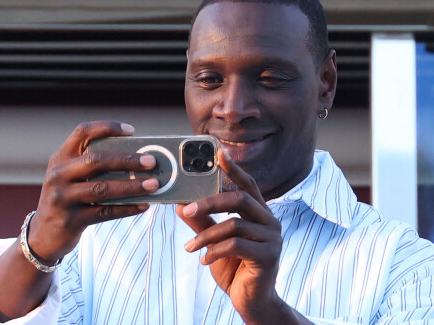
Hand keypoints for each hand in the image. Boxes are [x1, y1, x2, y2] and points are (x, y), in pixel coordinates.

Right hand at [28, 121, 157, 264]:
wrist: (43, 235)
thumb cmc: (67, 199)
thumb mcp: (70, 177)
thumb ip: (93, 166)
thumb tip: (137, 162)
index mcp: (60, 158)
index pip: (82, 132)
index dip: (107, 128)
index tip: (131, 131)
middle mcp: (58, 175)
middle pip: (96, 160)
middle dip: (127, 160)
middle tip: (151, 162)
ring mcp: (62, 198)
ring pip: (102, 189)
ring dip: (131, 186)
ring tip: (154, 185)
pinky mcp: (70, 220)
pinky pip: (105, 212)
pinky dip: (127, 208)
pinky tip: (143, 205)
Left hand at [176, 149, 292, 323]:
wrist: (250, 301)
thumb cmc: (233, 267)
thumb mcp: (213, 241)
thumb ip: (201, 221)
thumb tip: (180, 203)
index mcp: (258, 213)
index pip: (248, 184)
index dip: (234, 168)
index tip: (219, 153)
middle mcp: (269, 221)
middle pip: (241, 198)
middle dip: (211, 200)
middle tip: (187, 207)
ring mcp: (272, 239)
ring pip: (235, 224)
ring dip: (206, 235)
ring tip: (189, 247)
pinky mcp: (269, 257)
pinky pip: (237, 245)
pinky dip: (215, 251)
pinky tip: (204, 260)